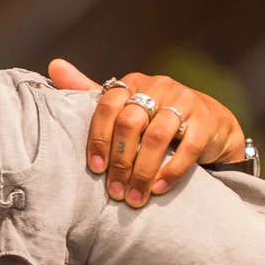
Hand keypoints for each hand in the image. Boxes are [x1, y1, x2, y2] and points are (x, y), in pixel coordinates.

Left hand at [50, 60, 247, 206]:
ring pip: (157, 137)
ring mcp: (185, 101)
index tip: (95, 169)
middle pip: (130, 123)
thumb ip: (89, 91)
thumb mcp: (124, 104)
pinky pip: (187, 147)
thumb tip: (54, 66)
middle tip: (115, 191)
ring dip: (142, 171)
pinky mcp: (206, 120)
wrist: (211, 124)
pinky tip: (158, 189)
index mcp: (133, 83)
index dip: (98, 138)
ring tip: (134, 198)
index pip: (107, 105)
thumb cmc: (156, 117)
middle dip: (120, 161)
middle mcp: (159, 86)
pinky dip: (170, 171)